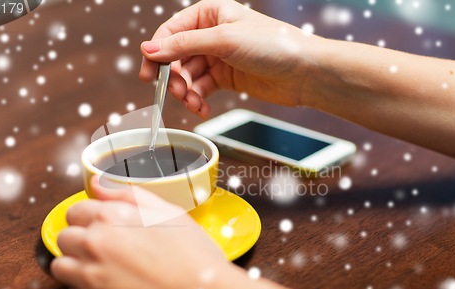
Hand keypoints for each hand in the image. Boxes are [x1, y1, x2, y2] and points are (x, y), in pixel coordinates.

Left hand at [50, 176, 229, 288]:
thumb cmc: (192, 254)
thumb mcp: (167, 211)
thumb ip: (127, 193)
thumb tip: (97, 183)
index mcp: (111, 216)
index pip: (74, 211)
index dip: (88, 219)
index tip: (100, 227)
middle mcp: (94, 243)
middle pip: (64, 237)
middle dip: (80, 241)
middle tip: (105, 250)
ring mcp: (90, 276)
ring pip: (60, 267)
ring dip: (76, 266)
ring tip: (103, 270)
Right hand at [139, 0, 320, 118]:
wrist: (305, 73)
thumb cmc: (273, 46)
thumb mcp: (225, 41)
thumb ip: (184, 45)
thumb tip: (149, 49)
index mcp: (210, 14)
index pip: (171, 31)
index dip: (158, 52)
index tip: (149, 73)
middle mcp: (212, 34)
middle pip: (177, 56)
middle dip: (174, 77)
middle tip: (176, 93)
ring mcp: (218, 57)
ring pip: (188, 76)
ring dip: (187, 92)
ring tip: (194, 104)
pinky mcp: (226, 78)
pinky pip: (201, 89)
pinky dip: (198, 100)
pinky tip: (201, 108)